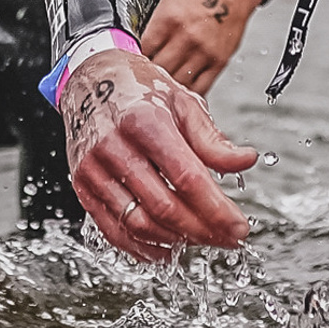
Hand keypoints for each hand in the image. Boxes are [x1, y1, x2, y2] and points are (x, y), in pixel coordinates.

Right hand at [59, 48, 257, 262]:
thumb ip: (212, 139)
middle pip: (164, 207)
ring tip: (203, 240)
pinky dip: (141, 247)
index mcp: (145, 122)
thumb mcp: (183, 102)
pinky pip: (111, 228)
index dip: (217, 209)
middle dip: (202, 230)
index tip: (240, 228)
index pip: (187, 179)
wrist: (91, 78)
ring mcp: (93, 169)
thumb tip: (246, 162)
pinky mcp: (82, 185)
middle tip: (229, 240)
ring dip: (175, 241)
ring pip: (137, 223)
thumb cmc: (141, 89)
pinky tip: (167, 249)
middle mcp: (114, 147)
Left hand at [142, 0, 262, 94]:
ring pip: (177, 83)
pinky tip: (180, 93)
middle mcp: (187, 37)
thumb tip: (137, 38)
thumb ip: (154, 18)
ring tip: (158, 87)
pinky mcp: (219, 61)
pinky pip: (200, 87)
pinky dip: (187, 93)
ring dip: (166, 87)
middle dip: (147, 75)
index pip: (142, 51)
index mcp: (169, 19)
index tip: (130, 64)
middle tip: (141, 79)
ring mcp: (204, 52)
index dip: (133, 59)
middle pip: (157, 70)